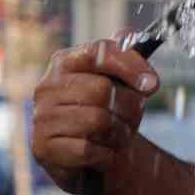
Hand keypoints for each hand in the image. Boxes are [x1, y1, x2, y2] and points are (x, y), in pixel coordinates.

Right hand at [31, 37, 157, 194]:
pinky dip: (107, 156)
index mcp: (64, 63)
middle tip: (132, 118)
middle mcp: (47, 87)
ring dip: (120, 134)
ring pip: (99, 121)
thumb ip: (124, 57)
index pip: (99, 51)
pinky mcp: (43, 149)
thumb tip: (128, 35)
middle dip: (130, 108)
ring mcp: (42, 118)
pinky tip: (103, 154)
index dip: (131, 66)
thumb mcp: (119, 83)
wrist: (90, 159)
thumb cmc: (107, 114)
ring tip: (117, 137)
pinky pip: (90, 150)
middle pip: (104, 90)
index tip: (152, 84)